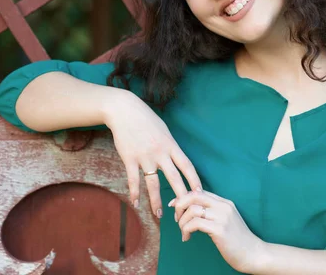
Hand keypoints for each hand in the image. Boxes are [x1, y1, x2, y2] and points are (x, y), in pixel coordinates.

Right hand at [103, 89, 201, 217]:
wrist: (124, 111)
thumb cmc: (145, 119)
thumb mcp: (163, 130)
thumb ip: (170, 146)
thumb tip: (178, 160)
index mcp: (171, 145)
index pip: (187, 166)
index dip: (194, 181)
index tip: (200, 194)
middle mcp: (160, 152)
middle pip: (174, 178)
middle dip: (181, 196)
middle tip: (185, 211)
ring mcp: (144, 156)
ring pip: (153, 183)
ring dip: (156, 200)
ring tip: (159, 214)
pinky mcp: (130, 158)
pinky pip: (133, 180)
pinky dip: (134, 193)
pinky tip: (136, 203)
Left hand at [170, 190, 266, 272]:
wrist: (253, 254)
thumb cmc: (237, 240)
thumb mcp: (225, 220)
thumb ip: (211, 212)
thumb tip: (189, 207)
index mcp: (224, 202)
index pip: (198, 192)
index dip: (183, 197)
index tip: (174, 206)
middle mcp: (223, 206)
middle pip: (193, 196)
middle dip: (179, 205)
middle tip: (176, 218)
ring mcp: (222, 217)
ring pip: (192, 210)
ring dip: (182, 221)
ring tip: (183, 232)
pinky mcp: (220, 229)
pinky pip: (195, 223)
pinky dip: (186, 230)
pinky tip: (187, 237)